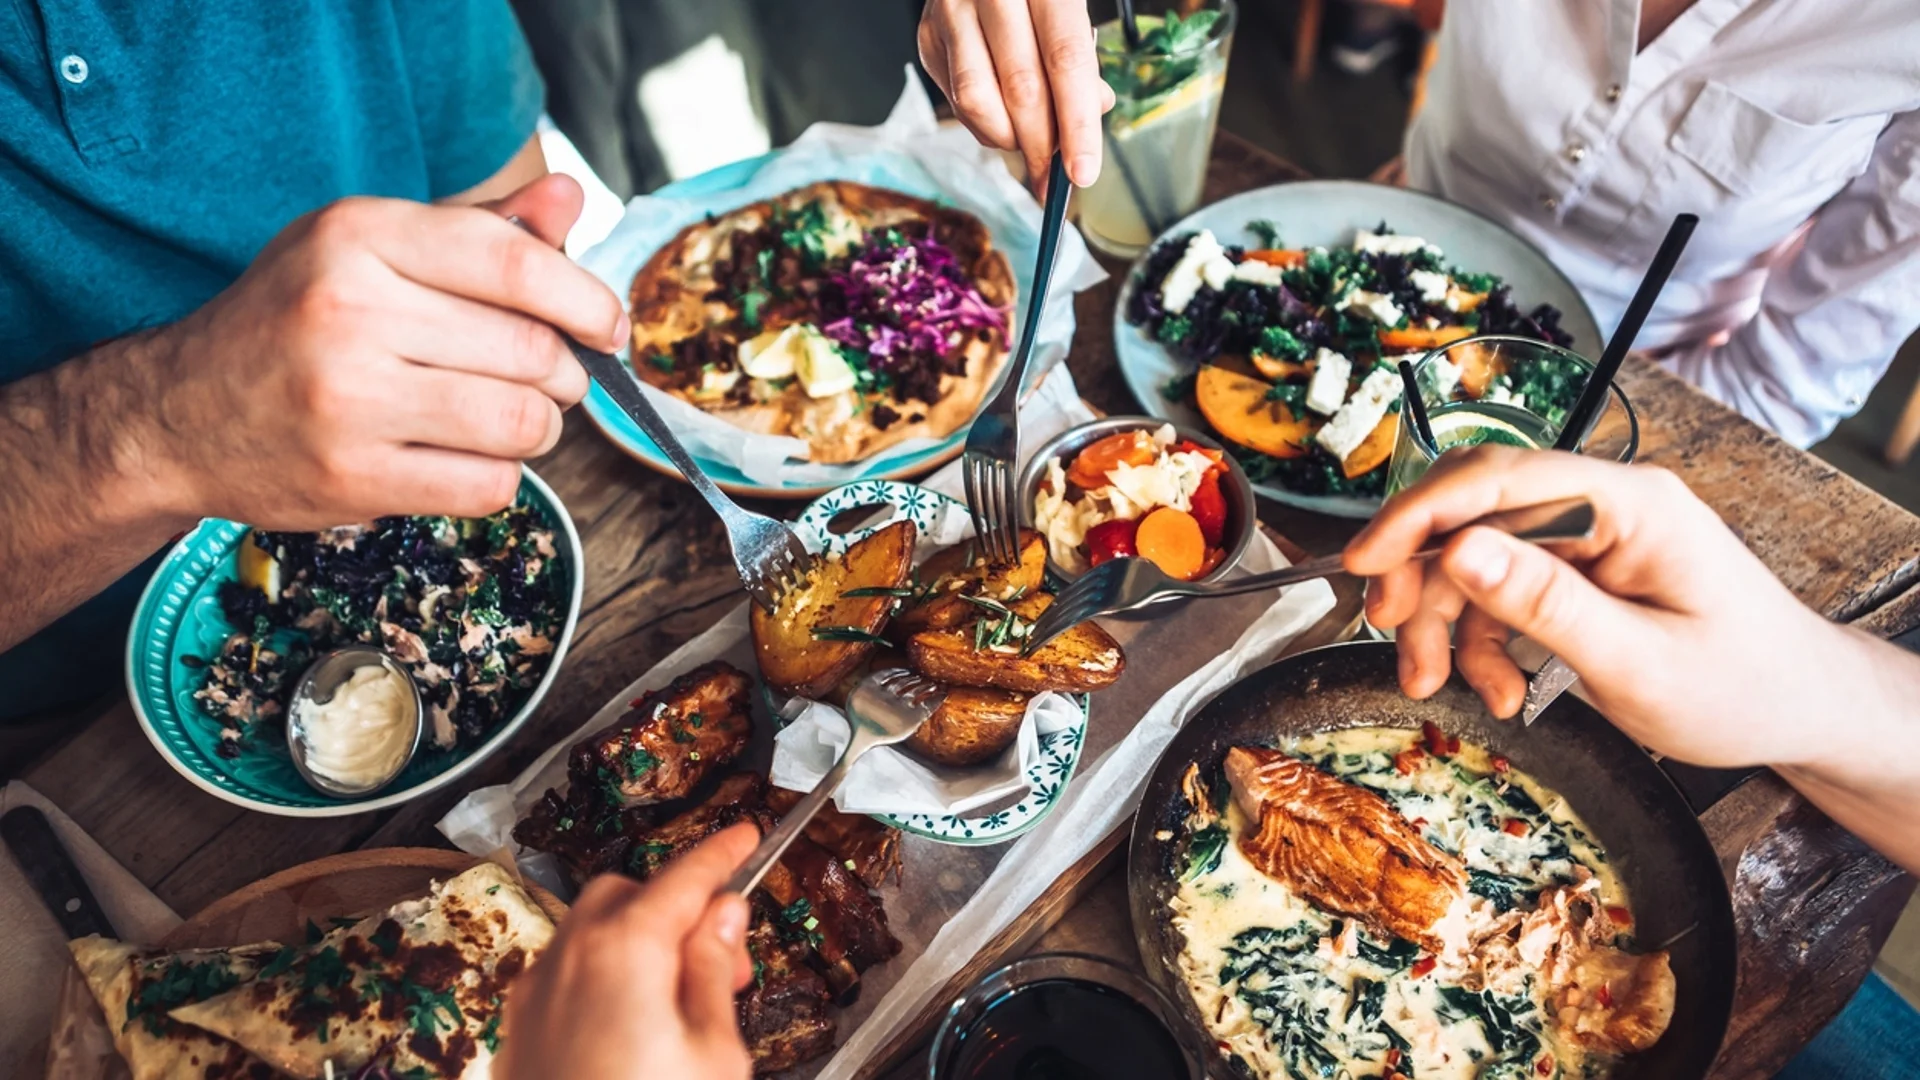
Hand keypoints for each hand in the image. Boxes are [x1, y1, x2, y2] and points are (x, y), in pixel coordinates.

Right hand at [140, 173, 626, 528]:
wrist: (177, 413)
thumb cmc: (295, 321)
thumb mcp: (371, 249)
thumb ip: (479, 228)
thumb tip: (571, 199)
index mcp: (361, 235)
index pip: (515, 264)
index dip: (586, 300)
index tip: (607, 326)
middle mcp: (350, 309)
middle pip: (531, 349)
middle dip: (562, 373)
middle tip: (546, 379)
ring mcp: (348, 397)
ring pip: (522, 421)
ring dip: (539, 428)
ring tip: (508, 417)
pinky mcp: (353, 476)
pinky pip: (489, 484)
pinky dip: (499, 476)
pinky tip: (465, 457)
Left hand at [496, 824, 757, 1079]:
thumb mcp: (713, 1053)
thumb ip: (714, 972)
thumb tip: (720, 918)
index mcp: (624, 951)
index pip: (686, 878)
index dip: (723, 854)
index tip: (745, 837)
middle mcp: (568, 958)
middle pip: (628, 894)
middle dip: (676, 906)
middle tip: (721, 953)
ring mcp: (535, 995)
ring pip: (590, 931)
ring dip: (637, 942)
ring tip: (680, 998)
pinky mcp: (518, 1030)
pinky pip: (565, 974)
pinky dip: (603, 975)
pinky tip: (634, 1022)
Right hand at [919, 0, 1114, 188]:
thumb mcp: (1068, 5)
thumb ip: (1080, 56)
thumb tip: (1092, 111)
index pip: (1065, 61)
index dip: (1077, 123)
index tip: (1083, 171)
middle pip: (1021, 88)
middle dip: (1041, 146)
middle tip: (1053, 180)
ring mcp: (951, 14)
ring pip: (977, 101)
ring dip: (1008, 139)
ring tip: (1028, 145)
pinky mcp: (928, 37)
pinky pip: (956, 100)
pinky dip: (985, 124)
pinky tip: (1003, 119)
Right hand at [1343, 446, 1844, 769]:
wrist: (1798, 712)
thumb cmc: (1741, 687)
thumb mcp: (1637, 660)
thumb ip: (1544, 603)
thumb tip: (1458, 550)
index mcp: (1628, 502)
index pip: (1497, 479)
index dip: (1417, 516)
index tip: (1364, 564)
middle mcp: (1600, 504)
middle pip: (1471, 515)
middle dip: (1422, 580)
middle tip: (1398, 643)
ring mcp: (1586, 536)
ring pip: (1473, 559)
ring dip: (1444, 624)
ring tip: (1441, 686)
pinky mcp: (1576, 571)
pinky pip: (1498, 591)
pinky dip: (1479, 641)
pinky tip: (1497, 690)